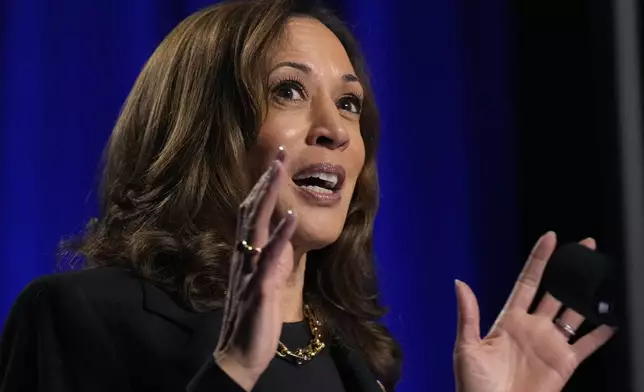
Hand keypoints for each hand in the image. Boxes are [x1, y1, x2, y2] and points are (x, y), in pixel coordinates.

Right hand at [214, 148, 296, 391]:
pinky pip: (269, 259)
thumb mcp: (262, 278)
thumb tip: (280, 231)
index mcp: (247, 254)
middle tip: (280, 151)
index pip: (252, 212)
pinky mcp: (259, 290)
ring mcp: (250, 271)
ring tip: (280, 170)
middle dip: (266, 181)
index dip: (263, 186)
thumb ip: (269, 254)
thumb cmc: (254, 315)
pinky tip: (291, 217)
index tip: (277, 160)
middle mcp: (244, 256)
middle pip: (252, 211)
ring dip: (268, 197)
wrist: (241, 354)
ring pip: (256, 227)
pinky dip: (280, 236)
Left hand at [453, 232, 615, 391]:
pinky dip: (601, 333)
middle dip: (569, 269)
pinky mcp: (564, 364)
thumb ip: (468, 315)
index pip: (527, 282)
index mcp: (508, 319)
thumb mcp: (466, 348)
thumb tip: (459, 283)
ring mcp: (550, 344)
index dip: (539, 260)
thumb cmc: (474, 385)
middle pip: (555, 290)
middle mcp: (532, 327)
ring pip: (574, 312)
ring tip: (601, 273)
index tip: (550, 238)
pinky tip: (614, 319)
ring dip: (587, 294)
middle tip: (585, 247)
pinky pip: (587, 345)